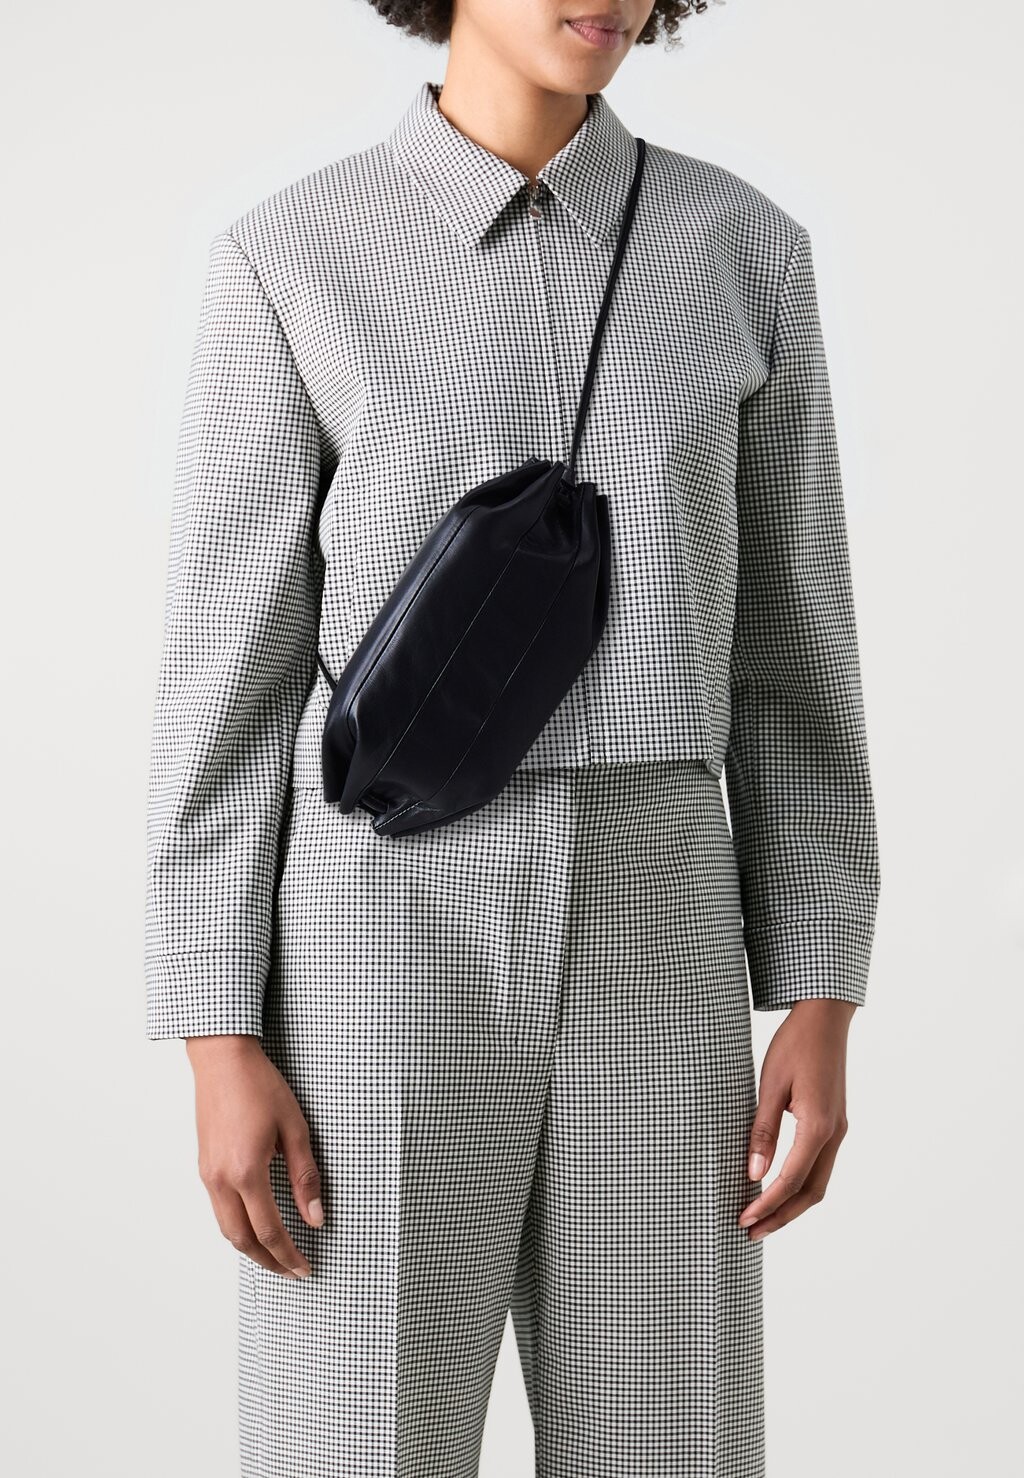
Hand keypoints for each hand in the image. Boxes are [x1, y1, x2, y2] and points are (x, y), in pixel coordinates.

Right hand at [187, 1034, 323, 1277]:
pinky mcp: (204, 1166)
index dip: (290, 1255)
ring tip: (276, 1256)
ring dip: (251, 1248)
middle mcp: (221, 1180)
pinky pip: (219, 1210)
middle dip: (268, 1262)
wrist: (222, 1060)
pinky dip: (237, 1227)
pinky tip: (255, 1225)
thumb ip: (305, 1176)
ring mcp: (207, 1174)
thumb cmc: (260, 1086)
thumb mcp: (294, 1128)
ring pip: (226, 1228)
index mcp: (246, 1172)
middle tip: (292, 1272)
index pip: (270, 1231)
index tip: (307, 1268)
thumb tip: (316, 1218)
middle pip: (242, 1240)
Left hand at [738, 999, 856, 1240]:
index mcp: (818, 1126)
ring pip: (819, 1182)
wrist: (825, 1017)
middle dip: (781, 1216)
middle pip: (811, 1192)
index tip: (743, 1219)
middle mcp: (834, 1133)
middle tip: (750, 1232)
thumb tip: (755, 1175)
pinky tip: (779, 1187)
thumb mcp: (771, 1086)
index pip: (791, 1180)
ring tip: (762, 1218)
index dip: (767, 1205)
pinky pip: (820, 1165)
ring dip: (792, 1204)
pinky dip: (800, 1184)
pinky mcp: (834, 1122)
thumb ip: (763, 1132)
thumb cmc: (794, 1045)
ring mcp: (838, 1129)